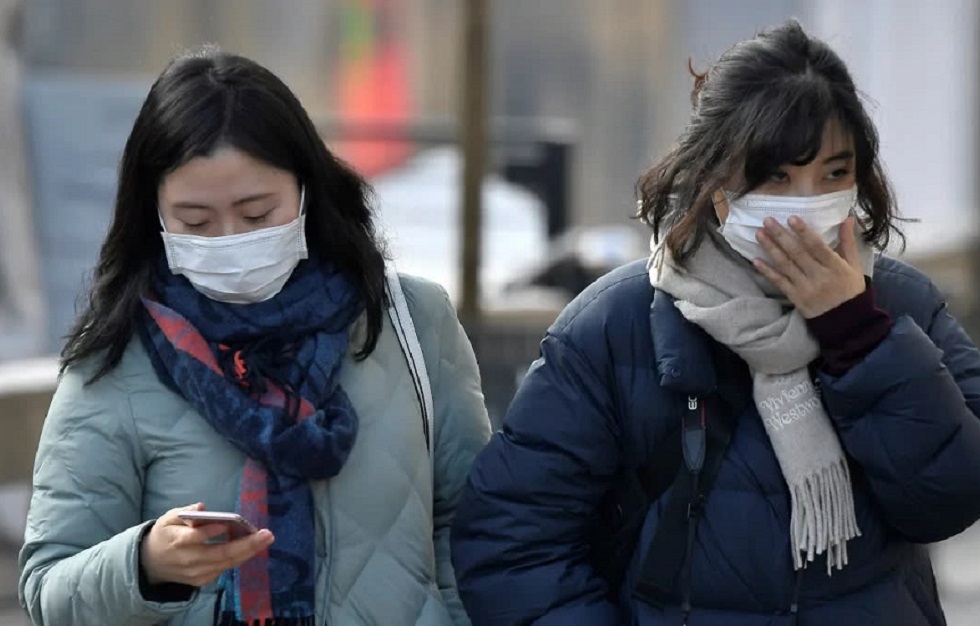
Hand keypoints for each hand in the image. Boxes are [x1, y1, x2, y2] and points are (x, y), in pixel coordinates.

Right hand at [140, 503, 273, 587]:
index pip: (194, 538)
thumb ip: (184, 512)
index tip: (227, 524)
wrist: (152, 564)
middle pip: (219, 554)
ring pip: (226, 563)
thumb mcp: (168, 519)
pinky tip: (253, 546)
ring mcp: (195, 573)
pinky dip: (239, 557)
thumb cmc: (165, 535)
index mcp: (177, 542)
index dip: (210, 532)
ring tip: (265, 539)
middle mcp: (188, 560)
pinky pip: (224, 567)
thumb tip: (201, 507)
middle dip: (246, 545)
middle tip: (267, 534)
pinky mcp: (201, 581)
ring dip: (248, 551)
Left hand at [753, 216, 866, 318]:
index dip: (804, 232)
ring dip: (771, 249)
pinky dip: (767, 271)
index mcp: (835, 267)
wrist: (846, 322)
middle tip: (767, 220)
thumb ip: (848, 242)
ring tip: (759, 234)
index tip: (791, 218)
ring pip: (786, 265)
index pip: (817, 246)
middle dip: (781, 236)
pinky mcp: (796, 298)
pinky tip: (756, 260)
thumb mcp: (854, 266)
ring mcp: (806, 288)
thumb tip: (848, 218)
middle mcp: (819, 277)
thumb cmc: (850, 290)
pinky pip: (779, 282)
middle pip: (797, 253)